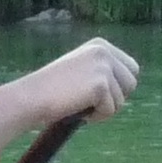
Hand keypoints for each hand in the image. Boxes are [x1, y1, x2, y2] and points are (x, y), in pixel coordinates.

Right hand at [22, 37, 140, 124]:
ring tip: (80, 106)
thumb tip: (130, 83)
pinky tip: (77, 111)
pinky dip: (96, 117)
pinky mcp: (100, 84)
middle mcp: (104, 52)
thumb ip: (103, 70)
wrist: (30, 97)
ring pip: (122, 100)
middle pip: (131, 83)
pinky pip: (110, 110)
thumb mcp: (81, 70)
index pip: (132, 68)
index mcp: (100, 45)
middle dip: (116, 98)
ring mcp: (103, 67)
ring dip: (103, 109)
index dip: (120, 87)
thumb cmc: (52, 90)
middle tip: (92, 104)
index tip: (100, 94)